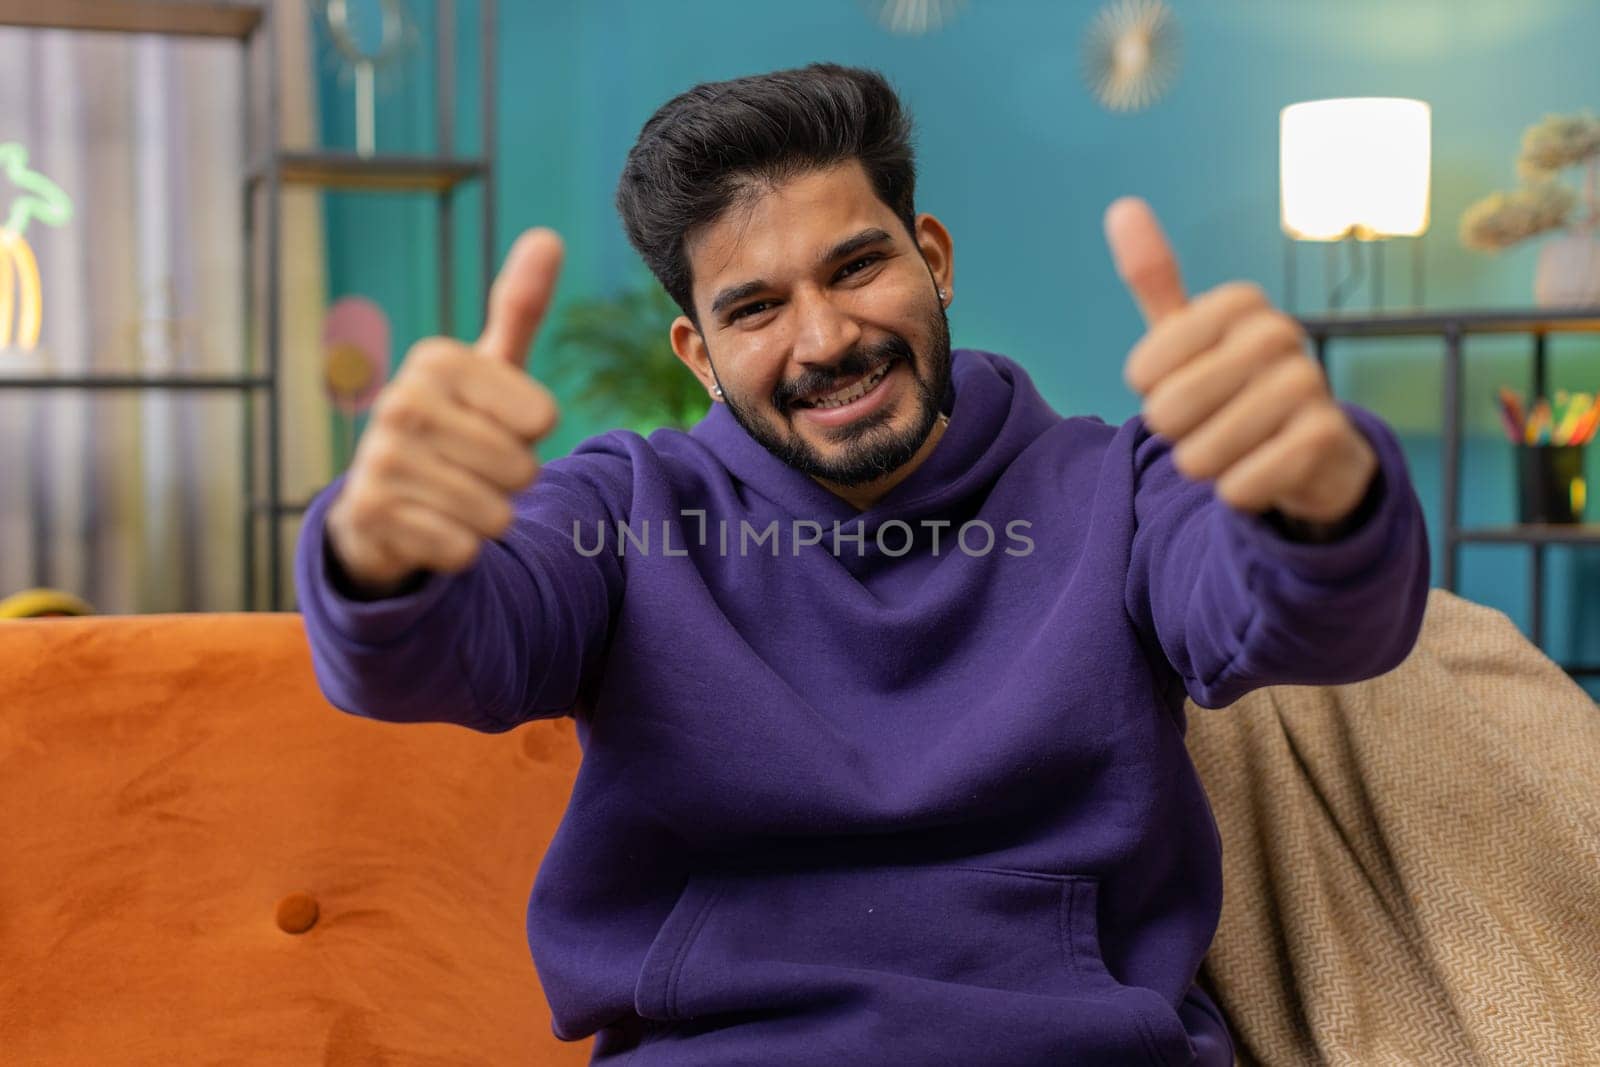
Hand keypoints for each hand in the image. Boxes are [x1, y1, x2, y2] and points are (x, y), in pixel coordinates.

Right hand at [325, 228, 564, 594]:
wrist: (381, 502)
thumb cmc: (454, 427)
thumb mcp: (488, 369)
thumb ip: (518, 309)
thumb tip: (549, 235)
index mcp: (437, 360)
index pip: (542, 416)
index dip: (531, 433)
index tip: (494, 424)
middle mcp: (400, 401)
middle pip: (521, 468)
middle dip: (511, 481)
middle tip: (473, 467)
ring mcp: (379, 459)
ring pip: (495, 514)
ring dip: (489, 517)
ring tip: (454, 495)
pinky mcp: (371, 516)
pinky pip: (462, 550)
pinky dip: (460, 550)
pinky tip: (431, 527)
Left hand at [1104, 197, 1376, 528]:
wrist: (1312, 449)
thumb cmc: (1234, 385)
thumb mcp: (1190, 334)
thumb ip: (1157, 280)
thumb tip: (1122, 206)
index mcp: (1239, 303)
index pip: (1146, 368)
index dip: (1148, 392)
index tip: (1172, 384)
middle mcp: (1280, 333)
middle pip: (1170, 411)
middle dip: (1174, 434)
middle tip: (1204, 423)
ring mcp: (1309, 384)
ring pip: (1201, 453)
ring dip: (1203, 465)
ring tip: (1229, 449)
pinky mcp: (1326, 439)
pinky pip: (1241, 484)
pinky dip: (1235, 491)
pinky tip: (1256, 474)